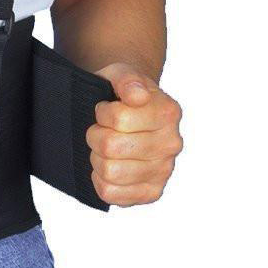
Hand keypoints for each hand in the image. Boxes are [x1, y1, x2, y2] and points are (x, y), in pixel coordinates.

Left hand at [87, 63, 182, 206]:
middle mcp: (172, 143)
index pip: (118, 119)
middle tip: (101, 129)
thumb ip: (127, 79)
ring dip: (97, 158)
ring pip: (109, 171)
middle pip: (110, 146)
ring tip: (105, 148)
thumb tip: (138, 95)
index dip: (102, 113)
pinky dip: (100, 180)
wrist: (129, 114)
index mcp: (168, 112)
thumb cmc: (122, 94)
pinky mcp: (151, 193)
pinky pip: (111, 193)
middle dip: (95, 135)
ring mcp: (164, 171)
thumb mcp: (119, 74)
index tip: (105, 109)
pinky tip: (107, 166)